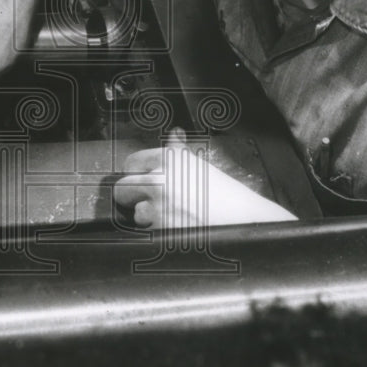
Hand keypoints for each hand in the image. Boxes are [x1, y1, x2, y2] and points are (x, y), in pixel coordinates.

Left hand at [113, 128, 296, 227]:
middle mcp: (160, 177)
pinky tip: (176, 227)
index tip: (138, 179)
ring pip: (135, 212)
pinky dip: (158, 232)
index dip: (134, 174)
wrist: (243, 218)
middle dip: (132, 197)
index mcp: (169, 158)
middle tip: (148, 201)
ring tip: (171, 216)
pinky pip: (147, 230)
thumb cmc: (225, 193)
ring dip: (148, 217)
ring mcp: (159, 203)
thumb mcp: (199, 164)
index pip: (131, 163)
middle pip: (123, 188)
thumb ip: (178, 151)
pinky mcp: (161, 226)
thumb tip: (173, 134)